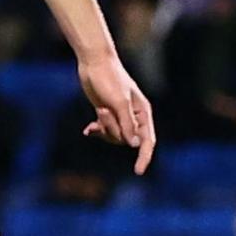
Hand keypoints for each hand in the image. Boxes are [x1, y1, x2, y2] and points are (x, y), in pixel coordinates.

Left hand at [76, 49, 157, 175]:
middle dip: (113, 131)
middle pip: (127, 140)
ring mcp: (119, 116)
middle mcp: (133, 116)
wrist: (94, 63)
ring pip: (114, 137)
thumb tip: (135, 145)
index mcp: (143, 112)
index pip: (147, 141)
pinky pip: (103, 131)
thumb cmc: (109, 79)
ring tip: (99, 110)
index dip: (144, 157)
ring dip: (104, 128)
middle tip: (104, 113)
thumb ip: (127, 125)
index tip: (138, 172)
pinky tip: (87, 130)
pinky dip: (95, 131)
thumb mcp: (119, 103)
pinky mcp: (106, 114)